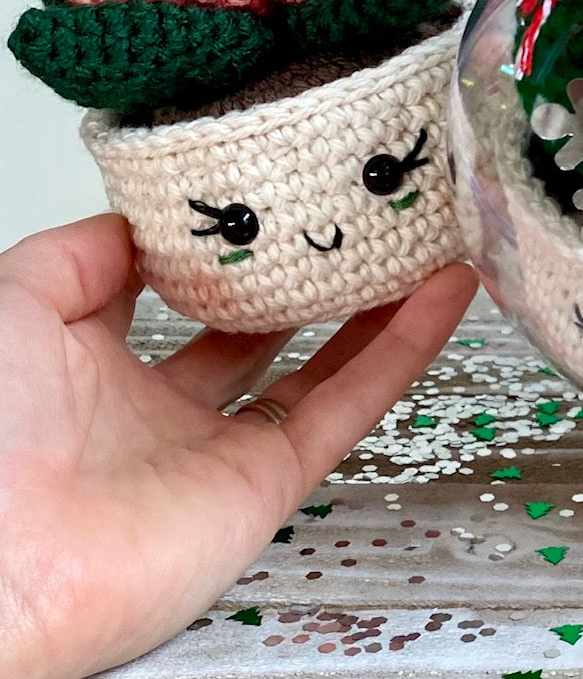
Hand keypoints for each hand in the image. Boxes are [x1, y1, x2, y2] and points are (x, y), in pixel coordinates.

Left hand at [0, 215, 476, 678]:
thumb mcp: (14, 302)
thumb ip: (80, 255)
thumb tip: (143, 224)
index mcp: (98, 366)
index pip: (183, 296)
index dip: (234, 248)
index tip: (278, 194)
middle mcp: (166, 408)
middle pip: (264, 329)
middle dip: (312, 277)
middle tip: (363, 219)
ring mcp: (224, 448)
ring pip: (323, 363)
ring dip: (378, 305)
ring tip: (426, 242)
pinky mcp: (270, 483)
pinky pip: (348, 406)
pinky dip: (402, 349)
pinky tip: (443, 293)